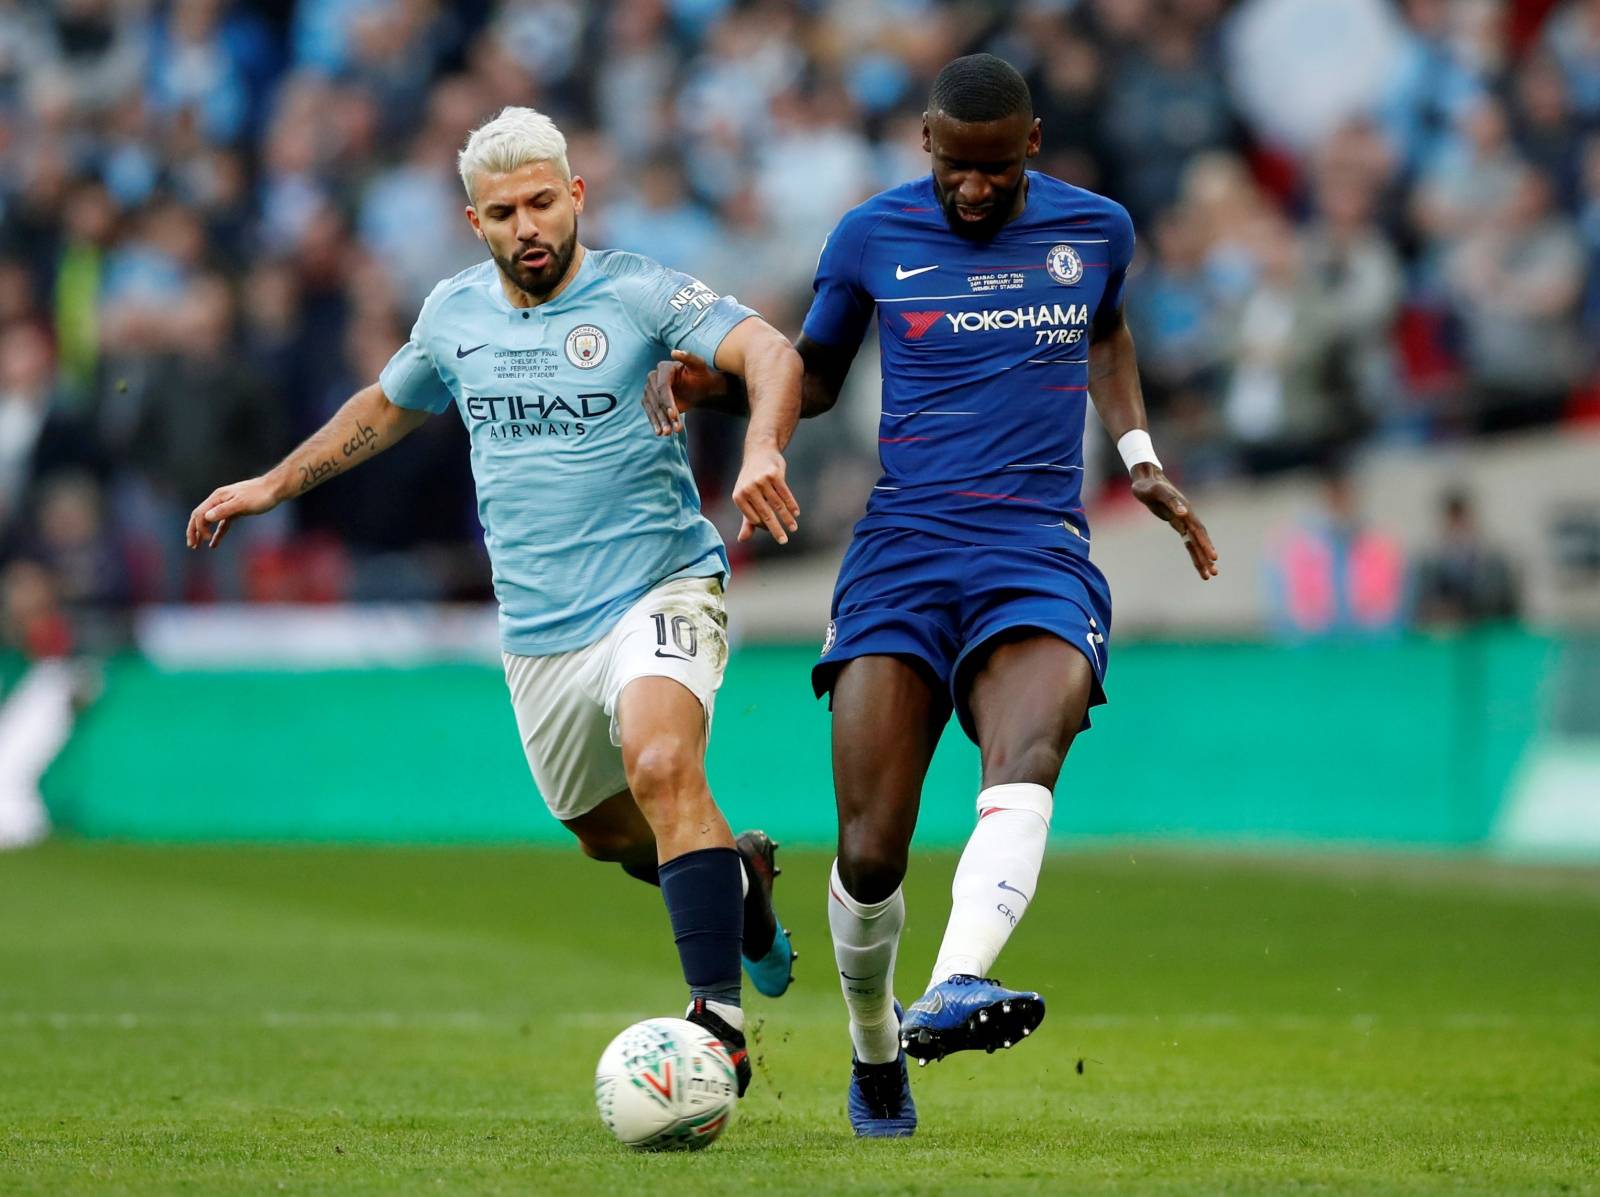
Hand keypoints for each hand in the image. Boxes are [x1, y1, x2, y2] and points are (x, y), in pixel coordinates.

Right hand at [185, 476, 280, 549]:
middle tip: (191, 546)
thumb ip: (224, 510)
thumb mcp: (242, 503)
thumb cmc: (260, 495)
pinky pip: (223, 523)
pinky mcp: (236, 510)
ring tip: (197, 546)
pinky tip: (214, 543)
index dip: (199, 528)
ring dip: (203, 533)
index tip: (206, 539)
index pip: (200, 513)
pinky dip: (218, 533)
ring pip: (210, 521)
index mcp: (217, 497)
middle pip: (200, 516)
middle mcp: (219, 500)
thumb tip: (206, 517)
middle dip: (194, 531)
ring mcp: (227, 505)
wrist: (275, 489)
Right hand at [642, 350, 720, 435]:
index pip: (662, 387)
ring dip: (659, 422)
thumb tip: (674, 352)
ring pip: (652, 408)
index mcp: (663, 368)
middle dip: (664, 415)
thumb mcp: (699, 365)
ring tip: (666, 434)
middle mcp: (653, 377)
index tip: (674, 415)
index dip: (667, 402)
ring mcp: (650, 390)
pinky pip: (651, 413)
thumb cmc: (702, 375)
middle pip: (656, 400)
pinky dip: (655, 423)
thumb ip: (689, 357)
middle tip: (673, 429)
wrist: (701, 386)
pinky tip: (659, 433)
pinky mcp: (650, 401)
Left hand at [732, 443, 799, 544]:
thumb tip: (742, 540)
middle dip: (776, 529)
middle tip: (783, 541)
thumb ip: (746, 520)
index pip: (754, 519)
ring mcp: (761, 481)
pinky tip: (796, 513)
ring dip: (787, 519)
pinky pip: (785, 493)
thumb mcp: (745, 498)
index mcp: (738, 497)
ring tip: (794, 528)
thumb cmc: (751, 480)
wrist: (759, 452)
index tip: (774, 530)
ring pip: (777, 505)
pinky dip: (791, 505)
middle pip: (765, 514)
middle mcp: (748, 489)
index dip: (764, 526)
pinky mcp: (774, 474)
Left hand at [1131, 465, 1217, 580]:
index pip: (1198, 531)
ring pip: (1196, 543)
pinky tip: (1199, 563)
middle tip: (1214, 573)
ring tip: (1209, 575)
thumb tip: (1183, 512)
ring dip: (1202, 558)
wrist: (1146, 480)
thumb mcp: (1157, 492)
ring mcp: (1184, 520)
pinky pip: (1189, 541)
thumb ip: (1170, 500)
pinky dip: (1193, 552)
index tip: (1213, 557)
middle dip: (1206, 556)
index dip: (1205, 544)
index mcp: (1185, 510)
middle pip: (1200, 540)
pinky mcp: (1178, 523)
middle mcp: (1187, 516)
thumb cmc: (1148, 486)